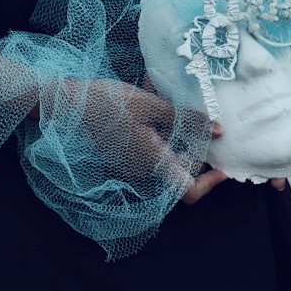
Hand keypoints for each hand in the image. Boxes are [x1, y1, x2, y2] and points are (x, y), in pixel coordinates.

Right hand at [72, 79, 223, 203]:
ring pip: (166, 154)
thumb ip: (187, 120)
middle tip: (196, 115)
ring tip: (168, 100)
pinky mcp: (124, 155)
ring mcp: (132, 164)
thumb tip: (217, 130)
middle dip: (193, 144)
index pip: (189, 190)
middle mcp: (144, 170)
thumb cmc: (108, 103)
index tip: (222, 166)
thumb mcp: (152, 105)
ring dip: (174, 132)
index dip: (210, 183)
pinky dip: (158, 129)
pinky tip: (153, 102)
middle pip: (181, 167)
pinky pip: (150, 148)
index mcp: (153, 162)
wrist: (68, 105)